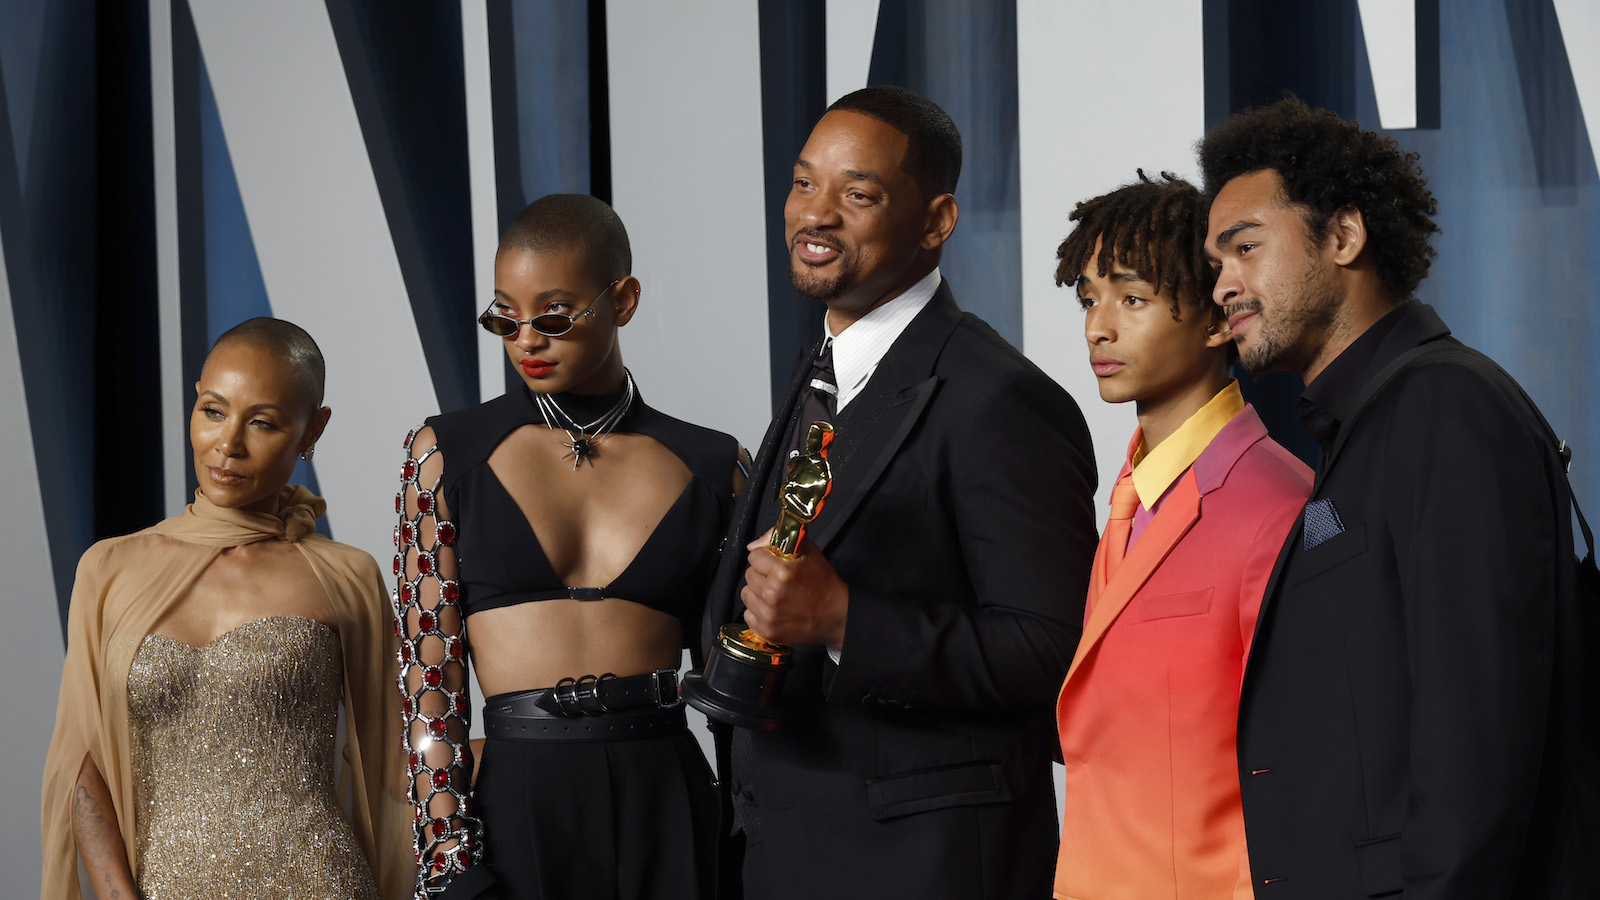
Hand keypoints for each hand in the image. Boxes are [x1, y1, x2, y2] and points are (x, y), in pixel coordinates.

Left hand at [741, 529, 848, 648]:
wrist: (838, 616)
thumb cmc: (825, 584)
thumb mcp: (809, 551)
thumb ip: (778, 540)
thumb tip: (753, 546)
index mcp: (782, 572)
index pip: (754, 556)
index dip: (765, 557)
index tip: (773, 563)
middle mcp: (772, 593)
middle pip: (749, 575)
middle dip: (761, 574)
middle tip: (778, 579)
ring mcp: (768, 614)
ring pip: (746, 594)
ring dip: (758, 592)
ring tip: (776, 595)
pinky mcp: (767, 630)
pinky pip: (748, 614)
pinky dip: (758, 611)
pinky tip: (774, 609)